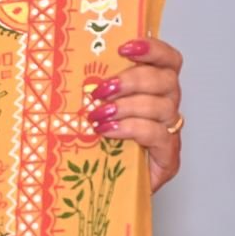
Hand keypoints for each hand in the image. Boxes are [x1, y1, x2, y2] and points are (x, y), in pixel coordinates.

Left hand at [88, 38, 182, 191]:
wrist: (105, 188)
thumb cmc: (99, 145)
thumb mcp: (94, 109)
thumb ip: (94, 88)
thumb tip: (64, 64)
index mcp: (154, 89)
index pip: (168, 60)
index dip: (152, 49)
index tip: (124, 47)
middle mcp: (167, 107)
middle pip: (166, 80)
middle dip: (131, 80)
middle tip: (99, 91)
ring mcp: (170, 133)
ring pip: (162, 107)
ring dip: (126, 106)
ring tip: (98, 115)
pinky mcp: (168, 158)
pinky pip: (158, 135)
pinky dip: (131, 129)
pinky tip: (109, 131)